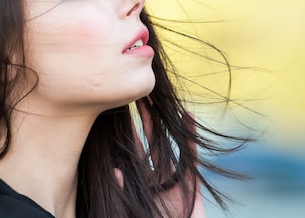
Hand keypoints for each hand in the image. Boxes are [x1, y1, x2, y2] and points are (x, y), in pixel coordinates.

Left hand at [114, 101, 205, 217]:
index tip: (113, 111)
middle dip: (139, 122)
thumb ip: (121, 194)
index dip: (120, 135)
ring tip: (153, 100)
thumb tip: (115, 171)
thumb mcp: (127, 213)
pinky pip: (191, 160)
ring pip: (165, 147)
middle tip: (133, 97)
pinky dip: (191, 138)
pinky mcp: (191, 189)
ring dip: (161, 124)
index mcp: (133, 189)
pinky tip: (187, 116)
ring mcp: (171, 185)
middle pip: (143, 146)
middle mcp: (151, 183)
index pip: (124, 156)